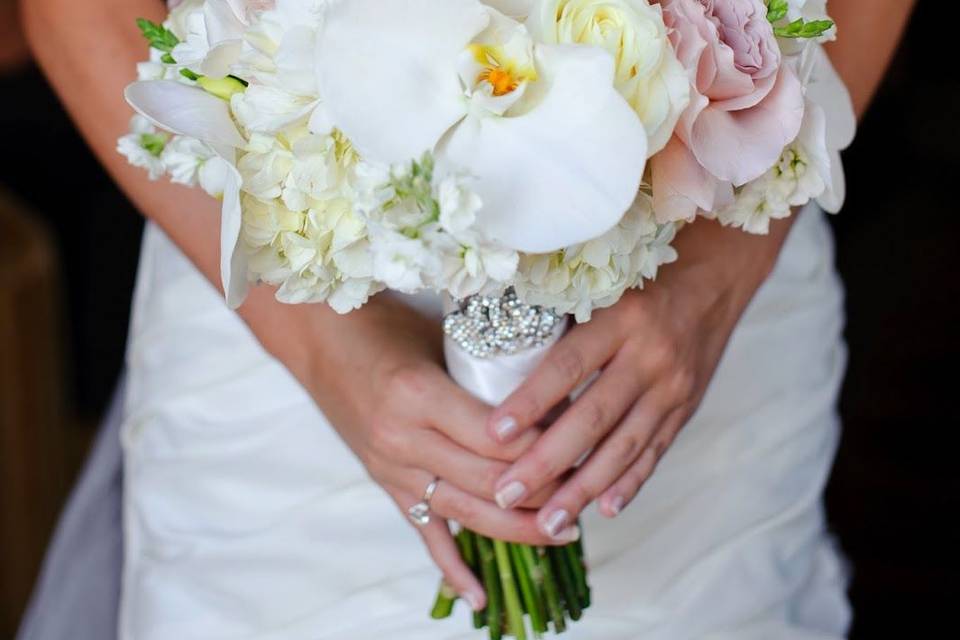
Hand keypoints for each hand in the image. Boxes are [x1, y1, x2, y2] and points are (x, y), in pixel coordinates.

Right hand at [280, 294, 574, 608]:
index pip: (498, 439)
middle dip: (544, 491)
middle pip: (489, 481)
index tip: (585, 445)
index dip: (547, 448)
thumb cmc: (384, 326)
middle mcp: (404, 438)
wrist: (318, 339)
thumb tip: (555, 398)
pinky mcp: (385, 484)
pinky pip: (423, 533)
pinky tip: (480, 597)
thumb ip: (489, 373)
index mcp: (420, 395)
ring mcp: (391, 467)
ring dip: (518, 529)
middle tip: (587, 489)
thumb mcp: (442, 338)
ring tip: (564, 533)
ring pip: (465, 513)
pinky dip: (451, 568)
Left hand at [487, 218, 792, 537]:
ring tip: (547, 522)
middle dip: (546, 462)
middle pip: (592, 418)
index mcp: (622, 318)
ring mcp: (673, 388)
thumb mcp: (602, 286)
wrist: (717, 277)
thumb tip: (496, 350)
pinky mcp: (686, 409)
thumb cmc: (641, 278)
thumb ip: (560, 319)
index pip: (567, 366)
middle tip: (505, 493)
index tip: (493, 433)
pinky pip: (654, 453)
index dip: (530, 401)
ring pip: (623, 447)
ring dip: (582, 489)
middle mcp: (651, 356)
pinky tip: (603, 509)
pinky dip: (629, 484)